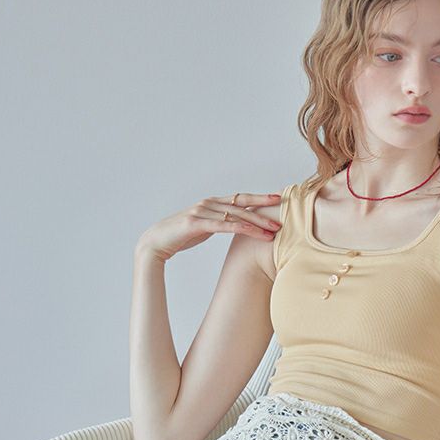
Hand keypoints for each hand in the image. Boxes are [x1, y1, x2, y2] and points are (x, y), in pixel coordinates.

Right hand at [136, 191, 282, 262]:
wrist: (157, 241)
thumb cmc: (181, 235)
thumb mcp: (205, 227)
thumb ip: (220, 223)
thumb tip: (235, 225)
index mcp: (212, 203)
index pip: (241, 198)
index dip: (259, 199)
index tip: (277, 199)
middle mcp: (209, 203)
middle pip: (242, 204)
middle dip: (264, 210)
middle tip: (283, 214)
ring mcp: (202, 211)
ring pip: (236, 215)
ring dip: (257, 222)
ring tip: (274, 229)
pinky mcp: (196, 222)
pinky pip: (224, 225)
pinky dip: (241, 227)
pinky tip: (254, 232)